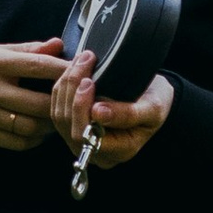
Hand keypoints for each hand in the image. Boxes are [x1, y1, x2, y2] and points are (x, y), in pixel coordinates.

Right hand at [0, 40, 66, 151]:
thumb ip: (28, 50)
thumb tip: (59, 44)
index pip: (37, 66)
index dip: (65, 70)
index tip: (85, 69)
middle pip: (38, 102)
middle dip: (62, 103)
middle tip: (77, 101)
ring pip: (30, 127)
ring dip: (51, 125)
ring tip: (60, 117)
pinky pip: (17, 142)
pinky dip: (35, 139)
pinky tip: (41, 130)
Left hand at [51, 48, 176, 175]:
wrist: (152, 97)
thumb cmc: (155, 102)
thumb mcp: (153, 107)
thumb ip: (129, 114)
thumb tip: (98, 114)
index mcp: (119, 151)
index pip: (88, 137)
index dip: (82, 109)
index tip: (89, 81)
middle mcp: (96, 152)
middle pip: (69, 126)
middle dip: (72, 90)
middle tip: (84, 62)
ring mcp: (81, 140)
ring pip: (59, 115)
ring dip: (66, 84)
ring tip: (81, 60)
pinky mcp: (71, 125)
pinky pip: (57, 107)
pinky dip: (62, 85)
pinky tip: (74, 67)